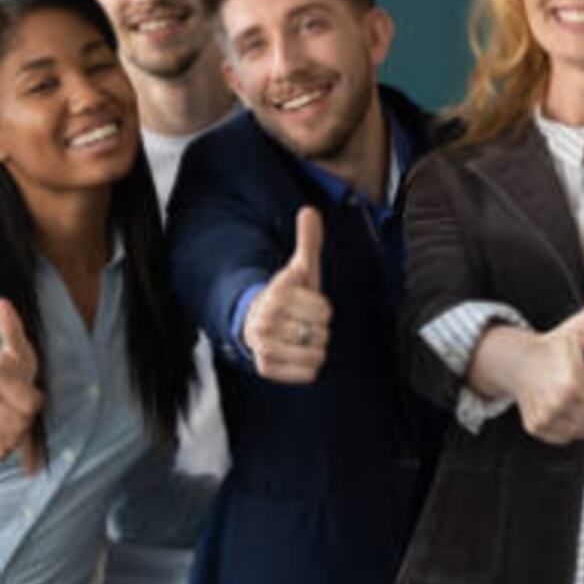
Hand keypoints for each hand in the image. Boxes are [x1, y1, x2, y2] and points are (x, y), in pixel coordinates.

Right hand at [0, 299, 41, 471]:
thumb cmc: (4, 368)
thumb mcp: (15, 348)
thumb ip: (11, 328)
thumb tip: (1, 303)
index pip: (31, 405)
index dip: (33, 401)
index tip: (26, 391)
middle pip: (22, 424)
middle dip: (25, 417)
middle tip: (15, 404)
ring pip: (10, 440)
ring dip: (14, 432)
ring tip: (6, 415)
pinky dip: (2, 445)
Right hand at [242, 207, 332, 382]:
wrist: (257, 322)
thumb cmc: (289, 296)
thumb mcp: (301, 268)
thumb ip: (308, 241)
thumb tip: (309, 210)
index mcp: (278, 294)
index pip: (325, 311)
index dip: (322, 308)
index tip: (306, 303)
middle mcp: (266, 320)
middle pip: (322, 334)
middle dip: (318, 329)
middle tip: (301, 322)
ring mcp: (263, 345)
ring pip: (317, 354)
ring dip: (314, 348)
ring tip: (298, 337)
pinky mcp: (265, 367)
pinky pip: (308, 373)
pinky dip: (307, 367)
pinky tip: (294, 353)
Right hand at [505, 281, 583, 443]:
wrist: (518, 361)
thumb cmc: (555, 346)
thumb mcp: (578, 327)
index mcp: (574, 378)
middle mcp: (559, 401)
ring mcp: (546, 416)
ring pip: (582, 430)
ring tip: (573, 398)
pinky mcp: (536, 427)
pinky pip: (565, 437)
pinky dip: (567, 427)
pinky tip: (561, 408)